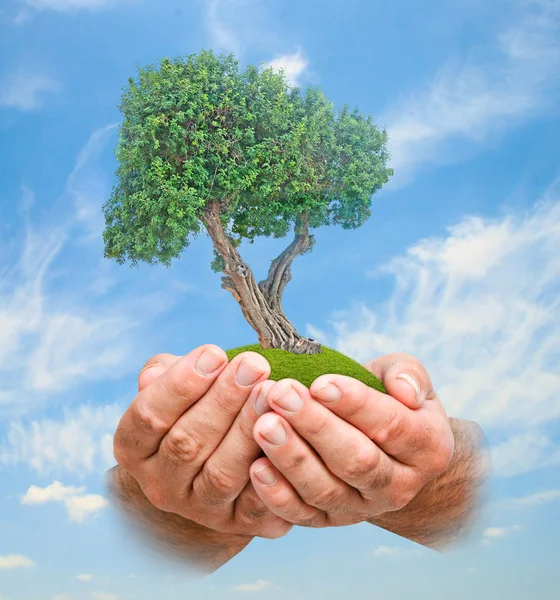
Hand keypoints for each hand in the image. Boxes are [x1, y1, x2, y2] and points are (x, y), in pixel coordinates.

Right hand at [113, 344, 291, 538]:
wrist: (209, 468)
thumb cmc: (191, 412)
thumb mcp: (171, 388)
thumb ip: (163, 376)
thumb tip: (160, 372)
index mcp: (136, 448)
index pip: (148, 416)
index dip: (181, 384)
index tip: (215, 352)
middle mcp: (161, 484)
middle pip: (187, 443)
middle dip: (223, 400)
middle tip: (254, 365)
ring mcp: (199, 508)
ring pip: (221, 474)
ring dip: (247, 431)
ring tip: (270, 392)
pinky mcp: (237, 524)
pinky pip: (255, 506)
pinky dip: (272, 475)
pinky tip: (288, 438)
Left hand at [248, 353, 454, 527]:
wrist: (380, 443)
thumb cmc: (387, 397)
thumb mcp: (404, 376)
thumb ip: (409, 374)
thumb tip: (405, 391)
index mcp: (427, 446)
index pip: (392, 426)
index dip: (355, 405)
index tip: (320, 383)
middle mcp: (398, 485)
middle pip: (357, 461)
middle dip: (315, 426)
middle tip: (281, 394)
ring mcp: (362, 508)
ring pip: (326, 490)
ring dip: (292, 458)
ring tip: (263, 425)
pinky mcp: (328, 520)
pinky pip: (302, 515)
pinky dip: (277, 496)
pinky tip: (256, 467)